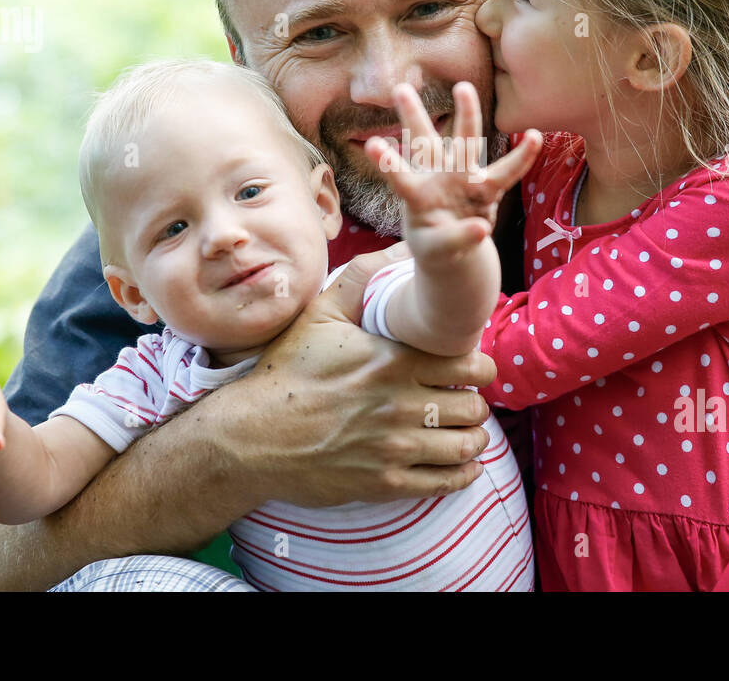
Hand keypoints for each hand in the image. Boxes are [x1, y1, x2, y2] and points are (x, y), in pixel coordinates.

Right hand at [228, 262, 498, 507]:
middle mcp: (401, 405)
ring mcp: (395, 447)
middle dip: (474, 401)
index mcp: (392, 362)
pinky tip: (459, 462)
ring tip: (461, 430)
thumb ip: (363, 278)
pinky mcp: (386, 483)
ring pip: (467, 444)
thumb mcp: (320, 315)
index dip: (478, 366)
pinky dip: (462, 472)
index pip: (471, 365)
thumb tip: (403, 245)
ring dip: (472, 437)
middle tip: (461, 399)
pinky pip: (447, 482)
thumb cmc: (286, 372)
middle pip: (474, 407)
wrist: (250, 436)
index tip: (468, 367)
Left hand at [363, 81, 540, 265]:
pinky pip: (506, 171)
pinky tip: (536, 136)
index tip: (370, 143)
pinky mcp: (485, 187)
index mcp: (417, 197)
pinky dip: (521, 157)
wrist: (453, 248)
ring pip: (463, 143)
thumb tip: (483, 229)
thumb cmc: (435, 246)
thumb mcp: (437, 250)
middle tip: (400, 88)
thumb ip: (456, 240)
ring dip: (465, 116)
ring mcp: (461, 178)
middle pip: (424, 143)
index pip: (399, 178)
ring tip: (463, 88)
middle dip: (414, 116)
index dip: (386, 162)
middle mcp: (437, 178)